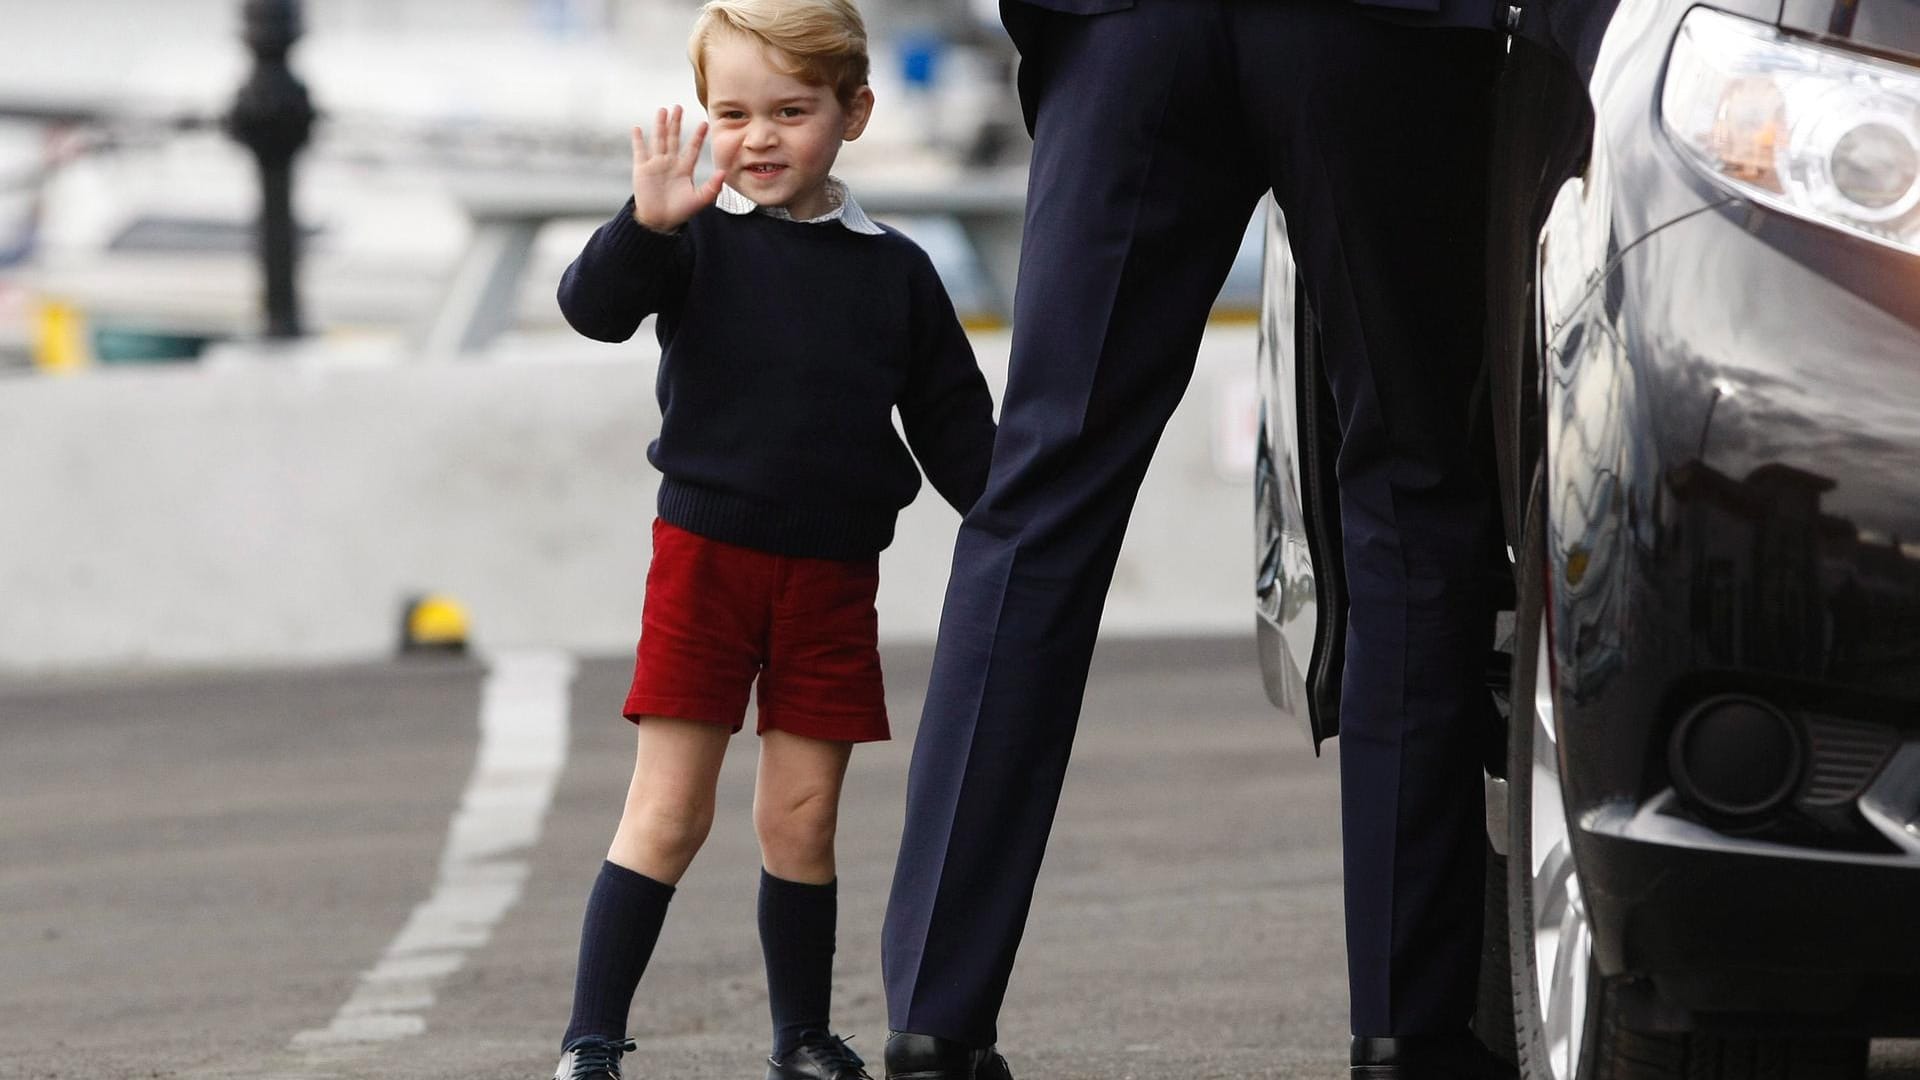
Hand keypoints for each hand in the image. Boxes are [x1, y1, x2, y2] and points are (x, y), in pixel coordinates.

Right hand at [630, 105, 724, 232]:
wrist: (659, 221)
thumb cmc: (680, 211)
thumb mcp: (700, 200)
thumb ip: (712, 187)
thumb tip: (723, 172)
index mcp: (684, 168)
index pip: (693, 148)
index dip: (698, 136)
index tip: (705, 123)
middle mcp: (670, 163)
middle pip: (674, 138)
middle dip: (677, 123)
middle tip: (679, 107)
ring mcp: (656, 164)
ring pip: (659, 140)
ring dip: (660, 125)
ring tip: (663, 110)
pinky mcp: (642, 169)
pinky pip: (639, 151)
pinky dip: (638, 140)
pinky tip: (637, 128)